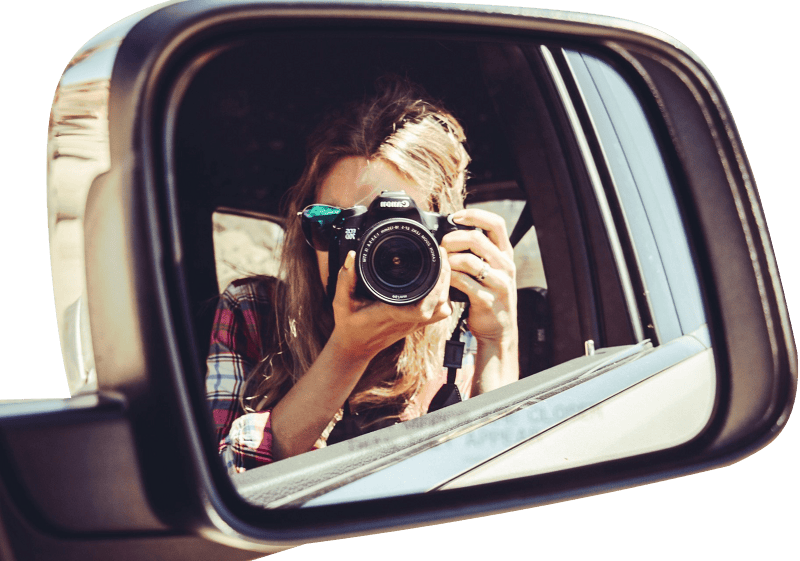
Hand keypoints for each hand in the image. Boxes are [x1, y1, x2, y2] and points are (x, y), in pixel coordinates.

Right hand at [329, 248, 453, 361]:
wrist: (355, 347)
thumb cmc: (349, 324)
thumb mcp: (341, 301)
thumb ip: (345, 278)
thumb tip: (352, 256)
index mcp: (390, 313)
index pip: (422, 306)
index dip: (436, 286)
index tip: (437, 262)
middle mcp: (407, 320)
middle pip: (440, 304)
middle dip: (445, 279)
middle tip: (441, 255)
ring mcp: (414, 324)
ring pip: (443, 310)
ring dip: (447, 288)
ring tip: (442, 266)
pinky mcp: (417, 323)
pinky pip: (439, 312)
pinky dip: (444, 298)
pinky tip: (438, 283)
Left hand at [442, 208, 517, 342]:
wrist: (499, 330)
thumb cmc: (490, 295)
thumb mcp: (492, 270)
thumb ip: (480, 252)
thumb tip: (453, 232)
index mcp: (505, 254)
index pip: (496, 224)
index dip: (475, 215)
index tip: (456, 217)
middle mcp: (505, 266)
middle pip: (477, 239)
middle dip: (453, 239)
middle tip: (443, 246)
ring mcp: (498, 283)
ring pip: (468, 260)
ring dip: (449, 260)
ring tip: (443, 264)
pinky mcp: (487, 300)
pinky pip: (463, 282)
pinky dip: (450, 278)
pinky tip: (446, 280)